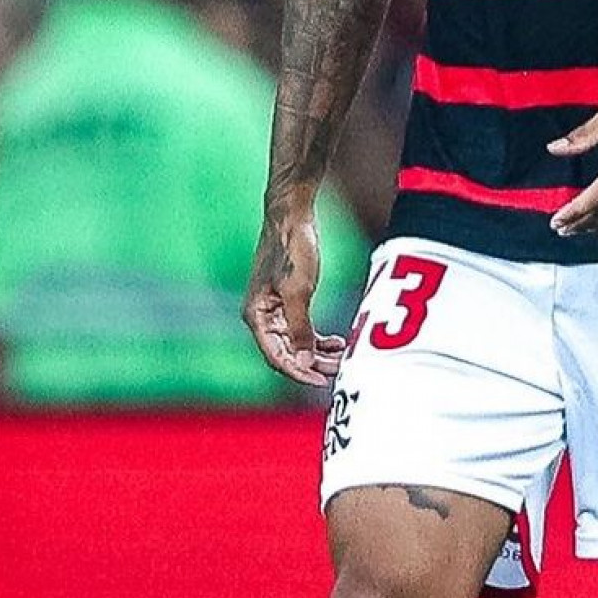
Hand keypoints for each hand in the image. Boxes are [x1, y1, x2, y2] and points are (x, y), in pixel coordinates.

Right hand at [244, 206, 345, 388]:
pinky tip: (336, 342)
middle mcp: (261, 316)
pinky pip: (301, 329)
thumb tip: (303, 362)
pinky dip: (317, 338)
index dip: (299, 373)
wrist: (292, 215)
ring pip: (295, 343)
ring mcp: (273, 308)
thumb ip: (300, 329)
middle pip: (286, 353)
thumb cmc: (292, 248)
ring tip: (341, 358)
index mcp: (256, 316)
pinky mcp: (287, 299)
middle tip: (339, 372)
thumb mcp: (299, 291)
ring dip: (317, 353)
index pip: (276, 357)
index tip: (323, 383)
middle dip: (312, 364)